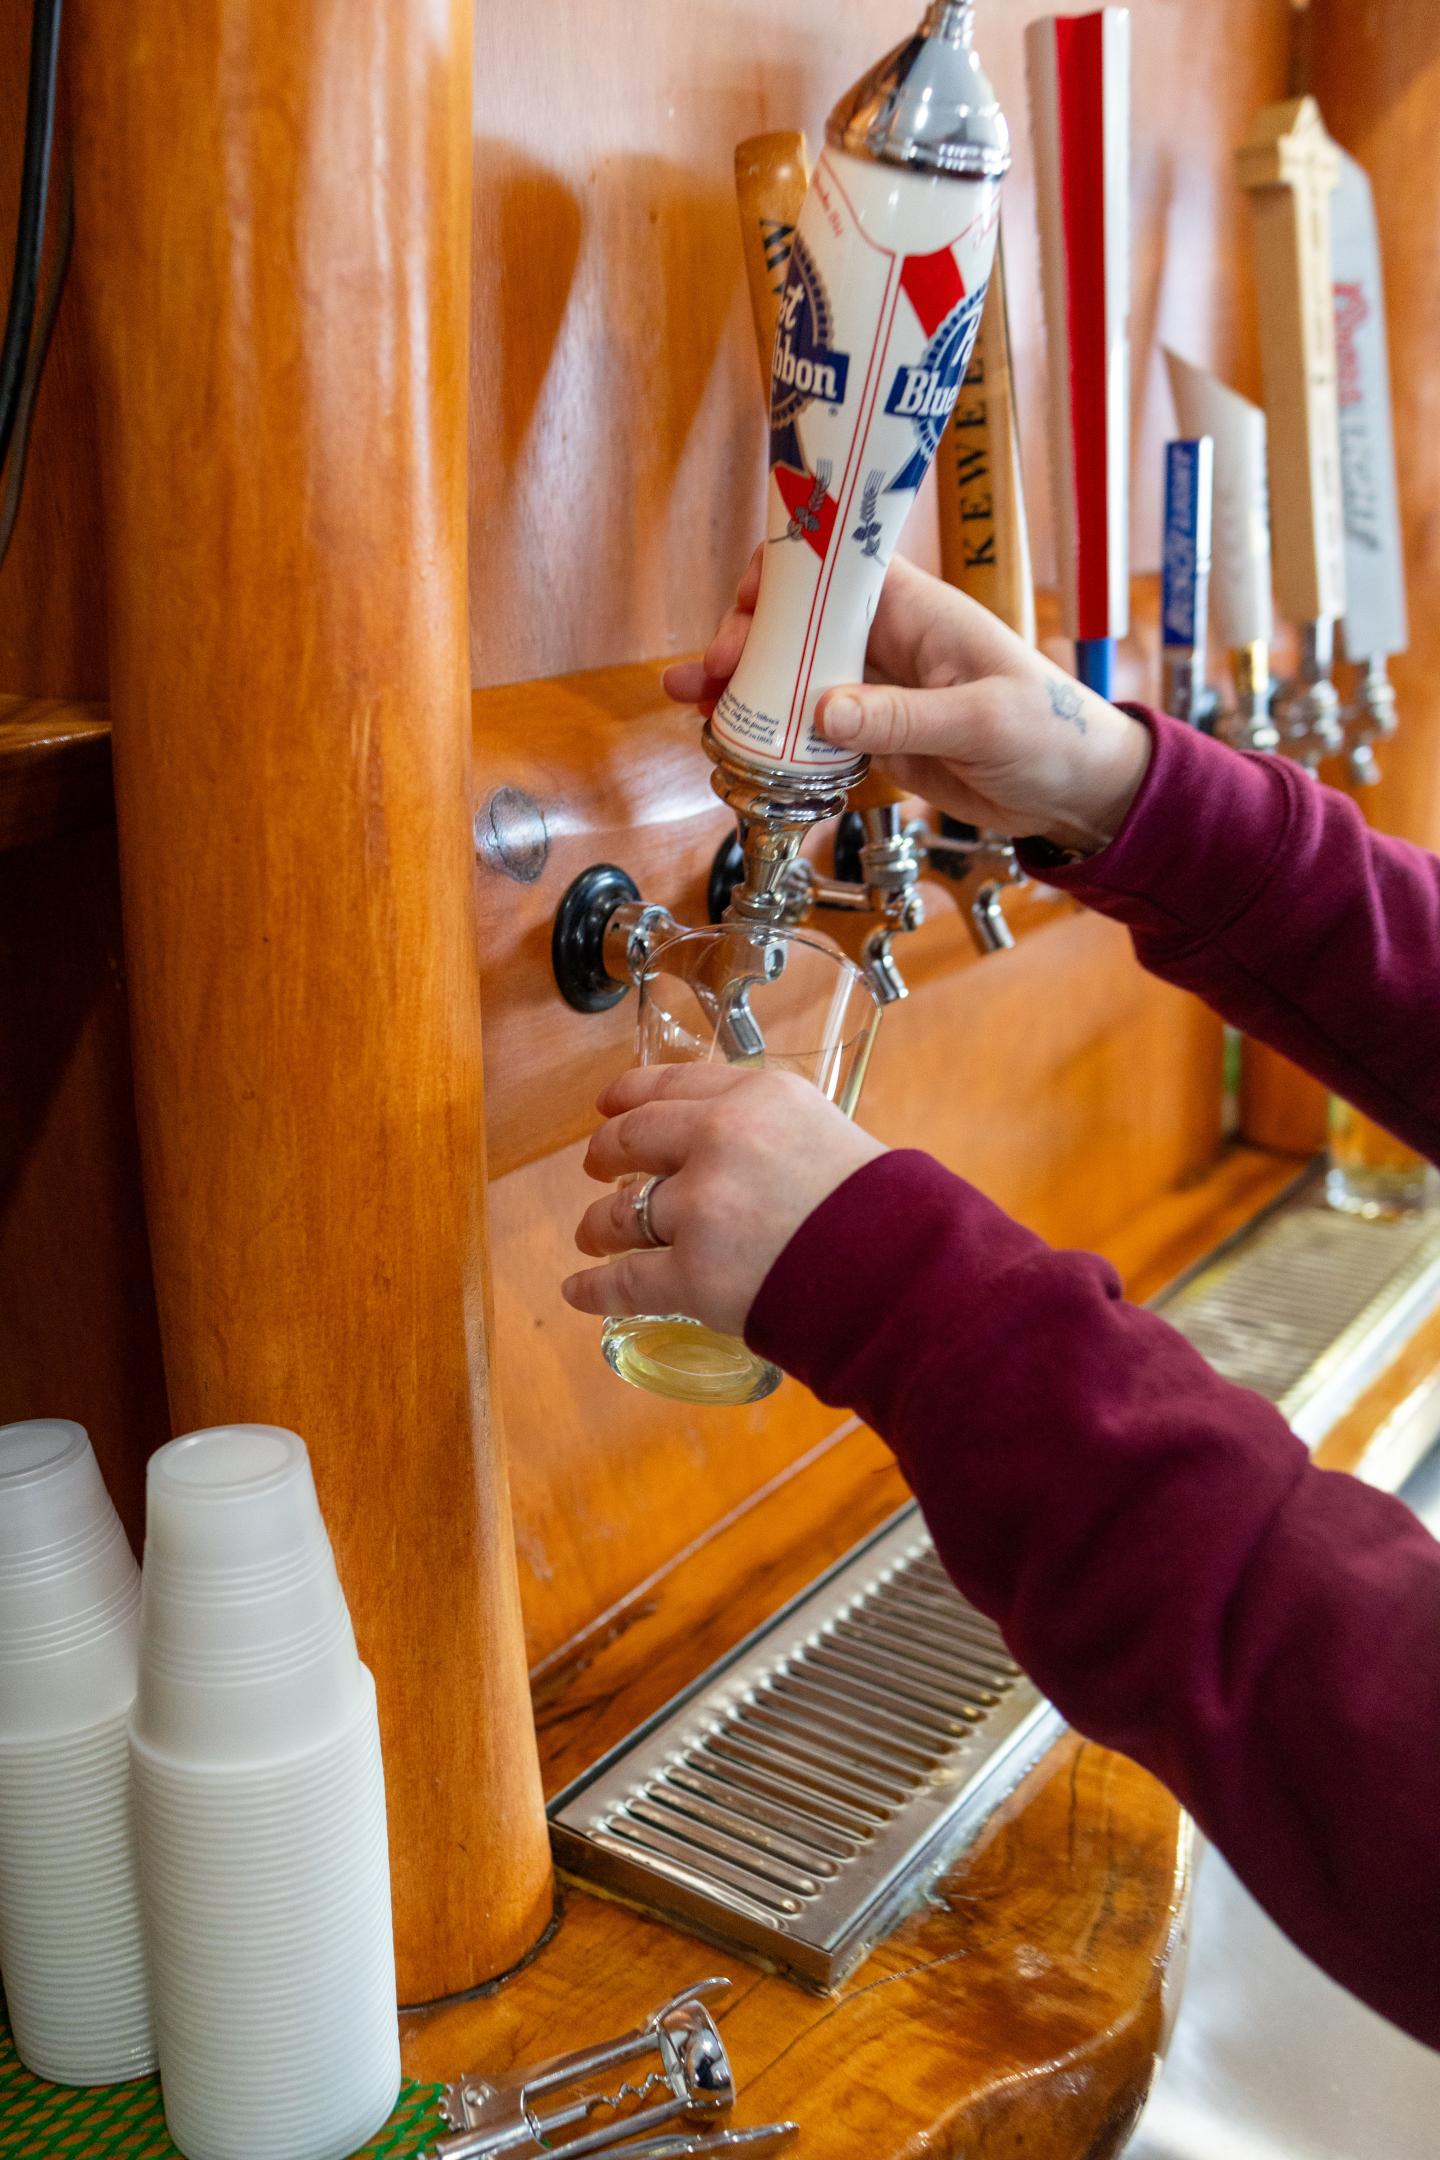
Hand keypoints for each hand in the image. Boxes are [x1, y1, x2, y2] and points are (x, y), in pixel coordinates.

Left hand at [563, 1065, 885, 1336]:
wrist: (907, 1275)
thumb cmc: (884, 1211)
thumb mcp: (827, 1132)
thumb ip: (771, 1132)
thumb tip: (731, 1153)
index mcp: (756, 1097)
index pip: (672, 1083)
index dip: (630, 1094)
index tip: (609, 1104)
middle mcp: (719, 1140)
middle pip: (632, 1139)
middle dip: (605, 1154)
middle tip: (596, 1167)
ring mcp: (700, 1209)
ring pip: (619, 1214)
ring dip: (598, 1225)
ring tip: (592, 1234)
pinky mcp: (692, 1275)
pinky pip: (622, 1283)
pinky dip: (595, 1290)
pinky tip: (579, 1292)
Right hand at [664, 547, 1152, 855]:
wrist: (1075, 791)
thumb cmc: (1050, 733)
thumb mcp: (981, 722)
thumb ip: (901, 717)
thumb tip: (822, 711)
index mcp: (918, 611)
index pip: (836, 567)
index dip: (781, 578)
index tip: (744, 611)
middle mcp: (889, 641)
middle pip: (797, 621)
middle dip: (743, 639)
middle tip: (709, 676)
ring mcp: (877, 688)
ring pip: (793, 673)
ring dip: (743, 685)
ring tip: (694, 705)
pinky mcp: (874, 734)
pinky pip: (809, 725)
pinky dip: (770, 730)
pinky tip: (736, 741)